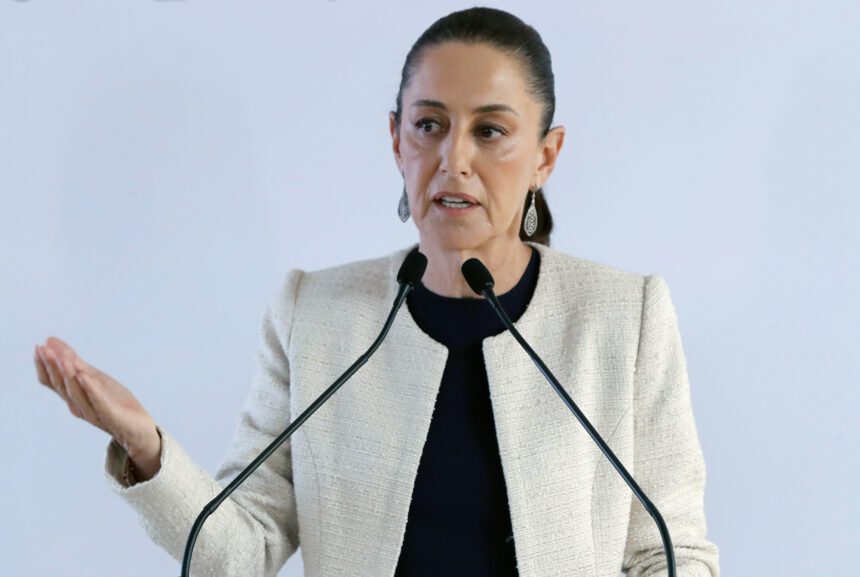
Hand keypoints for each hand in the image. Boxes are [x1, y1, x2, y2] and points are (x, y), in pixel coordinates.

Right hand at [33, 336, 161, 478]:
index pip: (52, 382)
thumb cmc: (114, 401)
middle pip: (61, 386)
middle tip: (45, 350)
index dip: (44, 366)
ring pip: (76, 393)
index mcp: (73, 396)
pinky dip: (92, 390)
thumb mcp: (94, 376)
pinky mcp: (111, 417)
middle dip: (53, 367)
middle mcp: (78, 406)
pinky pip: (99, 403)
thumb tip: (50, 340)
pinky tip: (86, 377)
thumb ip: (74, 361)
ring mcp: (93, 412)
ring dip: (69, 375)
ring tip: (64, 359)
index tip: (38, 348)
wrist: (138, 428)